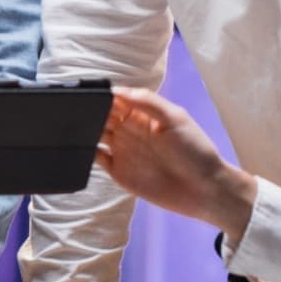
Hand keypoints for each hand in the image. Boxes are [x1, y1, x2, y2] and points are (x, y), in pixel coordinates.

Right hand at [95, 89, 256, 243]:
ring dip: (85, 129)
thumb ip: (149, 103)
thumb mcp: (177, 119)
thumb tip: (120, 91)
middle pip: (103, 114)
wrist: (204, 190)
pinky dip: (85, 151)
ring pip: (95, 134)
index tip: (93, 93)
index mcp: (144, 113)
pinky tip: (80, 146)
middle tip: (80, 110)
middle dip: (90, 110)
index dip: (105, 94)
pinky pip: (95, 158)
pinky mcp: (118, 171)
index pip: (117, 98)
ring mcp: (123, 150)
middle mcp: (130, 129)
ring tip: (76, 126)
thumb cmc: (196, 152)